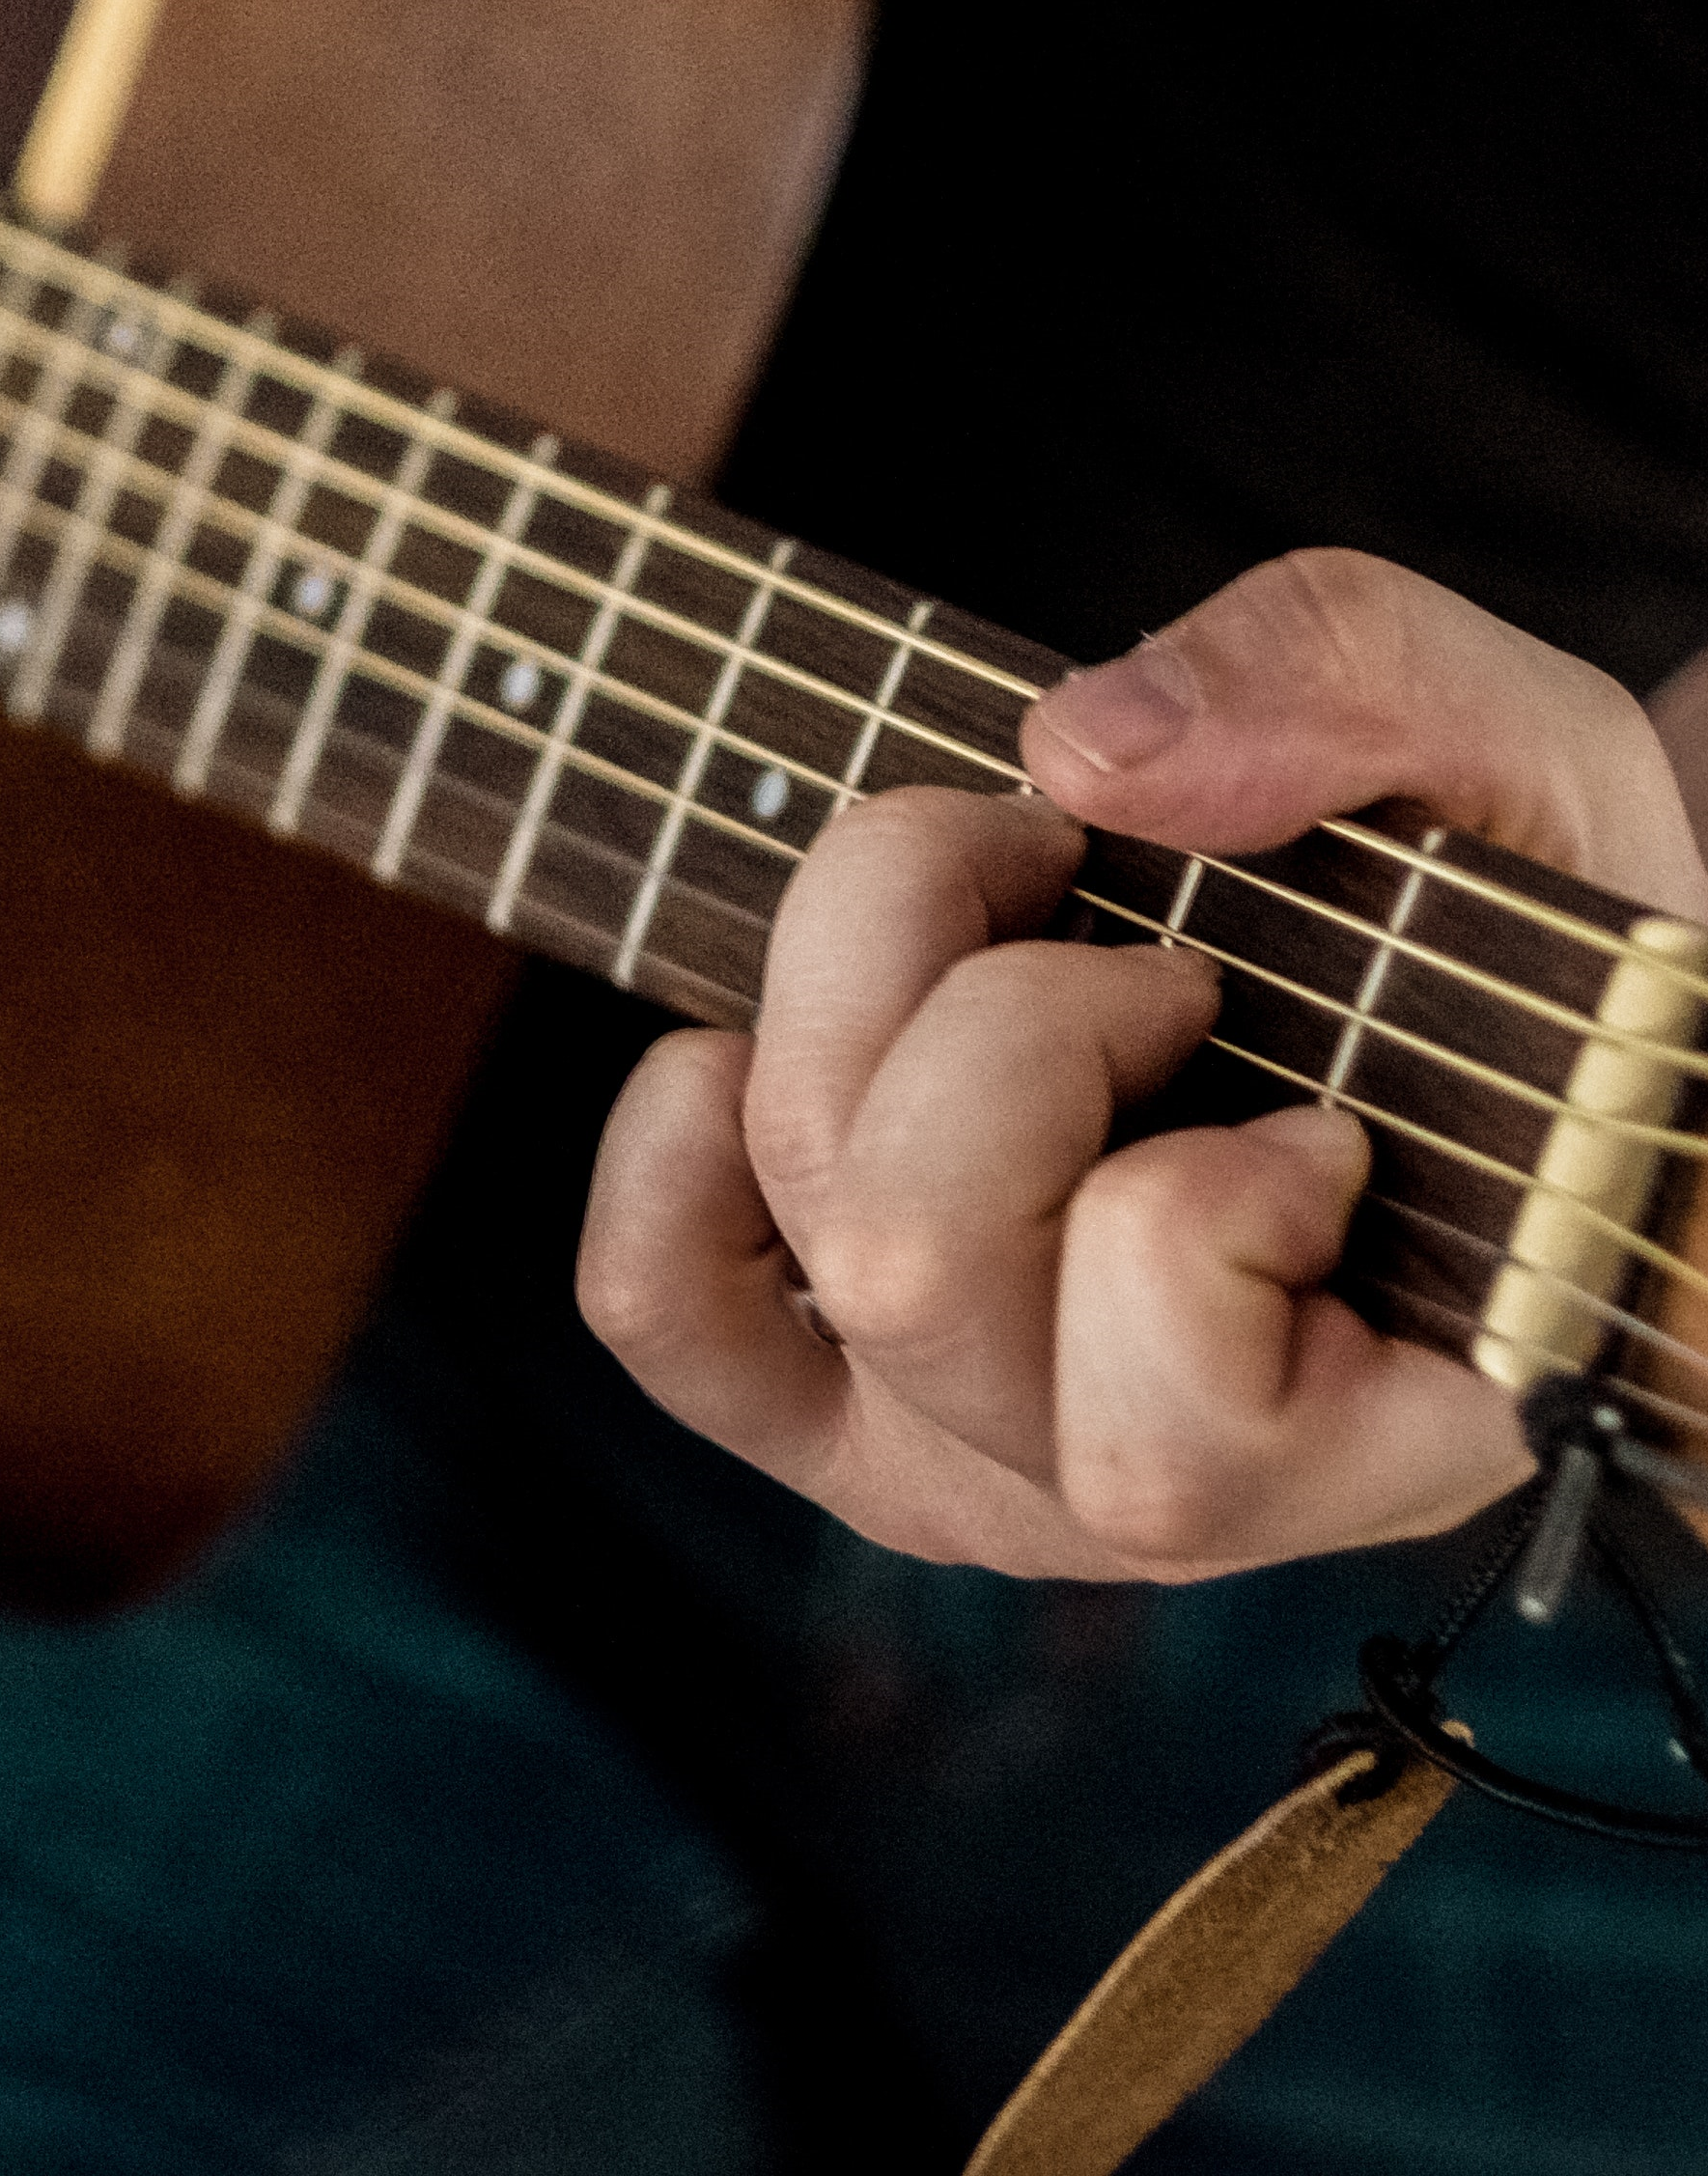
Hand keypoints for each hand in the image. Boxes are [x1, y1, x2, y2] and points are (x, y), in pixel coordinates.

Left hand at [577, 547, 1707, 1577]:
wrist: (1453, 1002)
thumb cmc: (1522, 922)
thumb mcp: (1525, 761)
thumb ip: (1364, 695)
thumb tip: (1087, 751)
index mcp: (1361, 1438)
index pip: (1174, 1423)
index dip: (1210, 1203)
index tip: (1318, 1099)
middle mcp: (1131, 1490)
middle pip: (917, 1265)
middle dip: (1018, 1016)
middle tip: (1156, 954)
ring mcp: (959, 1446)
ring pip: (808, 1233)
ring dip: (872, 1003)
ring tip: (1016, 935)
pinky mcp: (822, 1384)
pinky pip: (660, 1299)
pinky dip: (677, 1140)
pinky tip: (778, 1039)